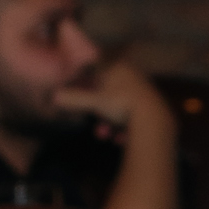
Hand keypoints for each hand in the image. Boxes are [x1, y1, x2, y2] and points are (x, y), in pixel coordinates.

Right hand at [53, 55, 173, 137]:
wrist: (155, 119)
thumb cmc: (122, 105)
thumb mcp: (95, 102)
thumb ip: (74, 99)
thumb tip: (53, 96)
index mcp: (118, 68)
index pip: (97, 72)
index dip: (88, 86)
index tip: (84, 100)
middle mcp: (132, 76)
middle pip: (108, 95)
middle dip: (101, 114)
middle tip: (97, 127)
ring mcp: (143, 90)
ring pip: (120, 108)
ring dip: (111, 124)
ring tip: (107, 136)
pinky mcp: (152, 106)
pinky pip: (133, 116)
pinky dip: (125, 128)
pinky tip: (120, 139)